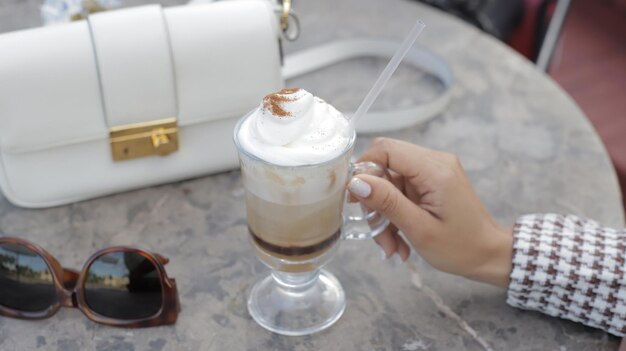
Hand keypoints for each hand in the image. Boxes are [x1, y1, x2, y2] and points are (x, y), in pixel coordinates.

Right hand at [347, 138, 513, 286]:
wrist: (488, 256)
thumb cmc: (461, 247)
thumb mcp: (419, 229)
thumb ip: (387, 202)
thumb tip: (357, 182)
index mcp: (435, 169)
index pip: (386, 149)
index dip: (364, 169)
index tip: (356, 199)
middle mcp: (435, 162)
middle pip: (385, 166)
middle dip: (374, 200)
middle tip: (375, 231)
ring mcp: (433, 172)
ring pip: (389, 183)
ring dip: (384, 214)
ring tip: (390, 245)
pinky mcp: (431, 182)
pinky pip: (400, 191)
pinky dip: (395, 214)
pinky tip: (399, 241)